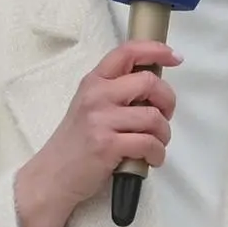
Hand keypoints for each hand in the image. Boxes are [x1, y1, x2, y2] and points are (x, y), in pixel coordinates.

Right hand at [13, 39, 178, 226]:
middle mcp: (96, 95)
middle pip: (149, 82)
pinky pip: (149, 144)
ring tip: (156, 144)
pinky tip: (150, 159)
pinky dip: (157, 154)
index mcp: (93, 81)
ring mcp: (101, 120)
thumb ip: (115, 92)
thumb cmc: (76, 143)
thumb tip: (154, 86)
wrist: (52, 176)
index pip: (127, 52)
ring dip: (164, 134)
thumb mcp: (89, 106)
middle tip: (164, 116)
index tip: (175, 57)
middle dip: (167, 101)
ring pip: (154, 117)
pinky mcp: (107, 146)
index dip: (156, 50)